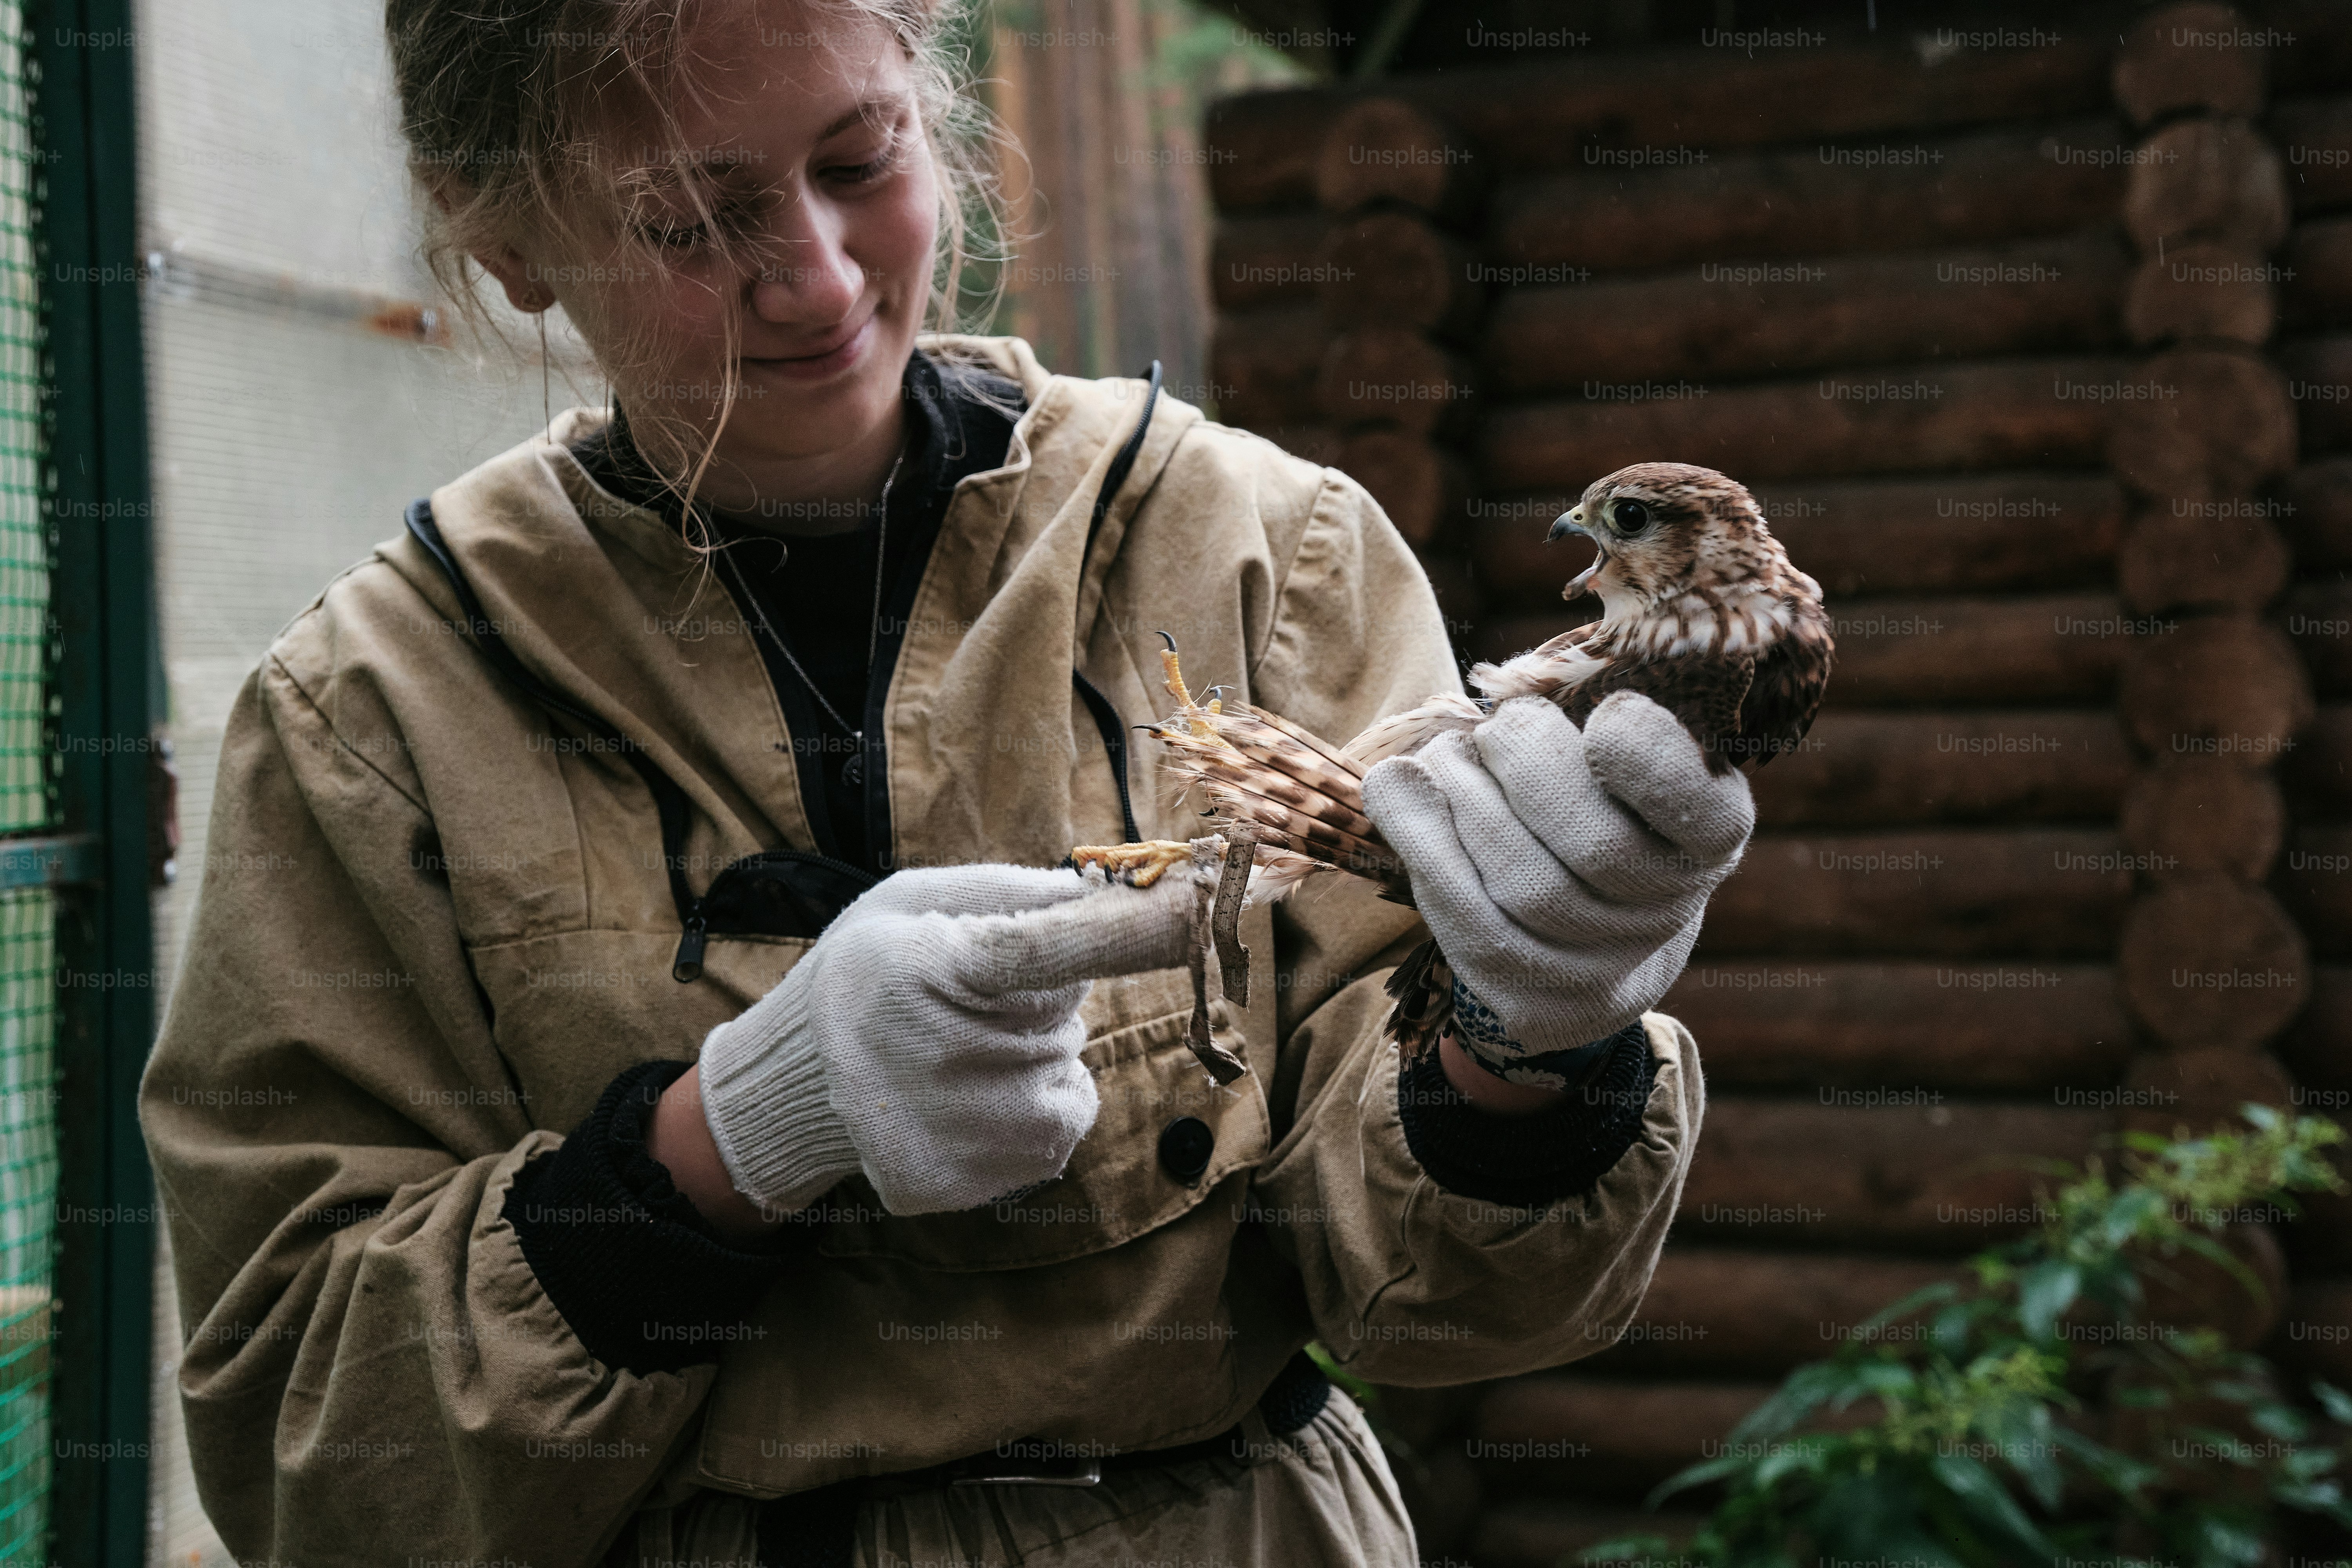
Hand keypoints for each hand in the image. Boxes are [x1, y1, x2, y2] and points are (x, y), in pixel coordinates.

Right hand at [691, 862, 1200, 1218]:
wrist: (796, 1085)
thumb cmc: (864, 974)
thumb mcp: (907, 906)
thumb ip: (1003, 894)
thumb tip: (1094, 891)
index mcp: (922, 969)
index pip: (1034, 949)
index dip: (1115, 931)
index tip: (1187, 909)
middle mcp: (938, 1055)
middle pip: (1063, 1012)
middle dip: (1043, 999)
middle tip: (971, 1001)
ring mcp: (954, 1129)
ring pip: (1070, 1071)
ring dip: (1042, 1056)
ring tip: (966, 1053)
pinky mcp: (966, 1180)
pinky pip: (1059, 1129)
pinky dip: (1037, 1106)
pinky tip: (976, 1097)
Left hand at [1360, 692, 1753, 1079]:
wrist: (1578, 936)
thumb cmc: (1590, 802)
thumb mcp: (1613, 753)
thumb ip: (1587, 721)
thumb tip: (1508, 708)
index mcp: (1710, 836)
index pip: (1701, 811)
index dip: (1651, 761)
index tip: (1607, 714)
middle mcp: (1668, 910)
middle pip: (1596, 846)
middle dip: (1529, 766)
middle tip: (1500, 728)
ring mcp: (1600, 968)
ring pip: (1524, 884)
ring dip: (1465, 797)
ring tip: (1449, 756)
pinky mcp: (1527, 998)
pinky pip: (1464, 919)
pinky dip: (1419, 836)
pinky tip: (1396, 784)